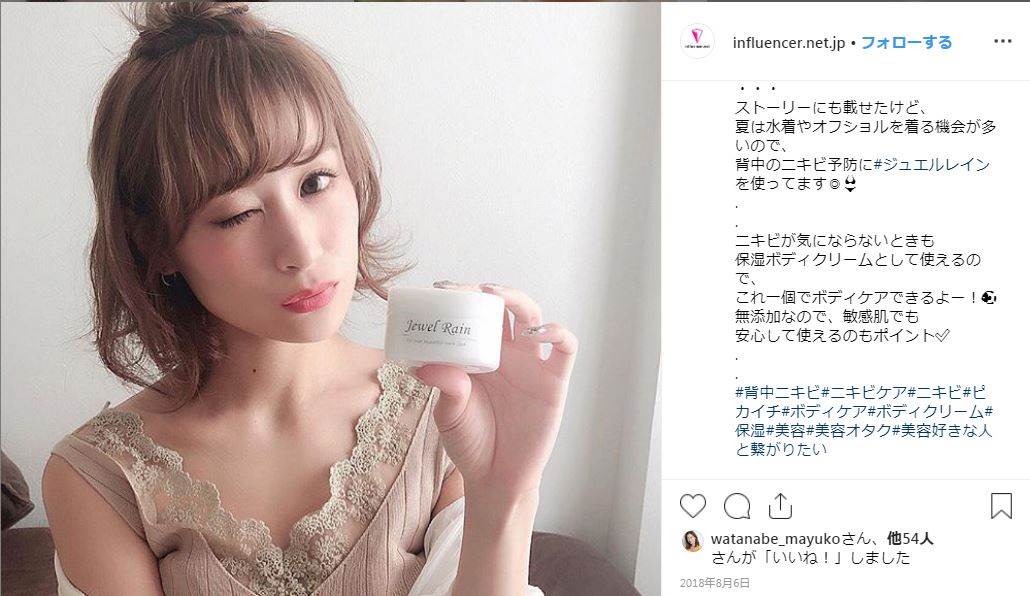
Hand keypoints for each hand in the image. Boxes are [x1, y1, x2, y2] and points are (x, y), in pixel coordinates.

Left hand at [413, 281, 578, 500]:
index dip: (461, 297)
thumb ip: (446, 389)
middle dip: (488, 292)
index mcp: (479, 356)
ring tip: (496, 296)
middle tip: (468, 289)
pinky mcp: (554, 381)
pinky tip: (538, 331)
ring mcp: (531, 365)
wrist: (495, 478)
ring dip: (517, 299)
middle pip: (504, 307)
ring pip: (532, 316)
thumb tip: (428, 366)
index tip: (440, 289)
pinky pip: (565, 347)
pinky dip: (556, 331)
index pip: (473, 315)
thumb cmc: (471, 442)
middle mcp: (506, 354)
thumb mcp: (449, 414)